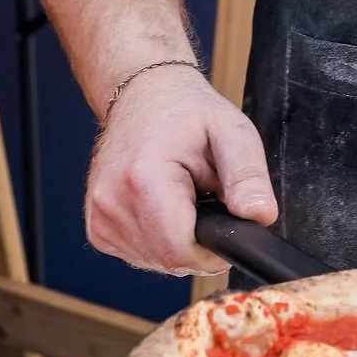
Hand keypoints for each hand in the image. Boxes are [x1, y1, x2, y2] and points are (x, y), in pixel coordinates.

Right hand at [85, 62, 277, 272]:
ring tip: (184, 196)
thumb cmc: (187, 111)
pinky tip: (163, 206)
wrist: (144, 94)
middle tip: (206, 200)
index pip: (180, 251)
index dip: (212, 249)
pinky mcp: (97, 227)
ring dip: (178, 241)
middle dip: (198, 242)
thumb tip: (260, 216)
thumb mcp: (231, 130)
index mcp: (143, 178)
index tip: (225, 223)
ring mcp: (99, 217)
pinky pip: (138, 254)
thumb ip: (248, 175)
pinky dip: (158, 239)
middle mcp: (112, 201)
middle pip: (168, 260)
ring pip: (154, 262)